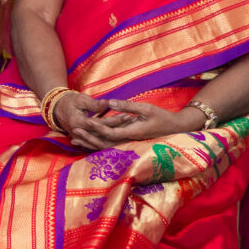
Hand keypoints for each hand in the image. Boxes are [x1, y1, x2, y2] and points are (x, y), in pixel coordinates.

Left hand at [62, 95, 192, 150]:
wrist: (175, 128)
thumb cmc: (162, 117)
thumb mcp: (146, 108)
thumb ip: (127, 106)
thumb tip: (110, 102)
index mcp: (134, 132)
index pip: (112, 133)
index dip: (98, 128)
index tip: (86, 121)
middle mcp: (129, 141)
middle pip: (105, 143)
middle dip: (88, 138)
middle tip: (74, 131)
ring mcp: (128, 144)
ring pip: (105, 146)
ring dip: (89, 142)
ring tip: (73, 138)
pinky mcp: (127, 143)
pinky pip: (109, 145)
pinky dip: (96, 143)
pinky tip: (85, 140)